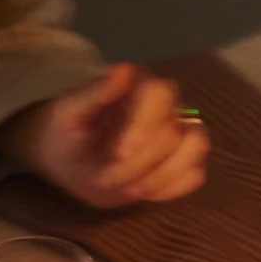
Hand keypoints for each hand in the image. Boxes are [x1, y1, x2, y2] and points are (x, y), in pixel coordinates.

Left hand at [0, 62, 209, 207]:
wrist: (68, 162)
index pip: (161, 95)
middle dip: (138, 164)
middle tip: (106, 178)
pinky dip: (171, 188)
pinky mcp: (180, 162)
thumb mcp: (68, 113)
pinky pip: (195, 174)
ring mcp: (178, 133)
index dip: (144, 127)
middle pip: (174, 132)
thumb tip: (124, 69)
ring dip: (160, 176)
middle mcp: (166, 105)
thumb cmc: (66, 133)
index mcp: (139, 85)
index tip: (117, 153)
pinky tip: (145, 192)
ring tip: (129, 188)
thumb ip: (94, 91)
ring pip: (195, 147)